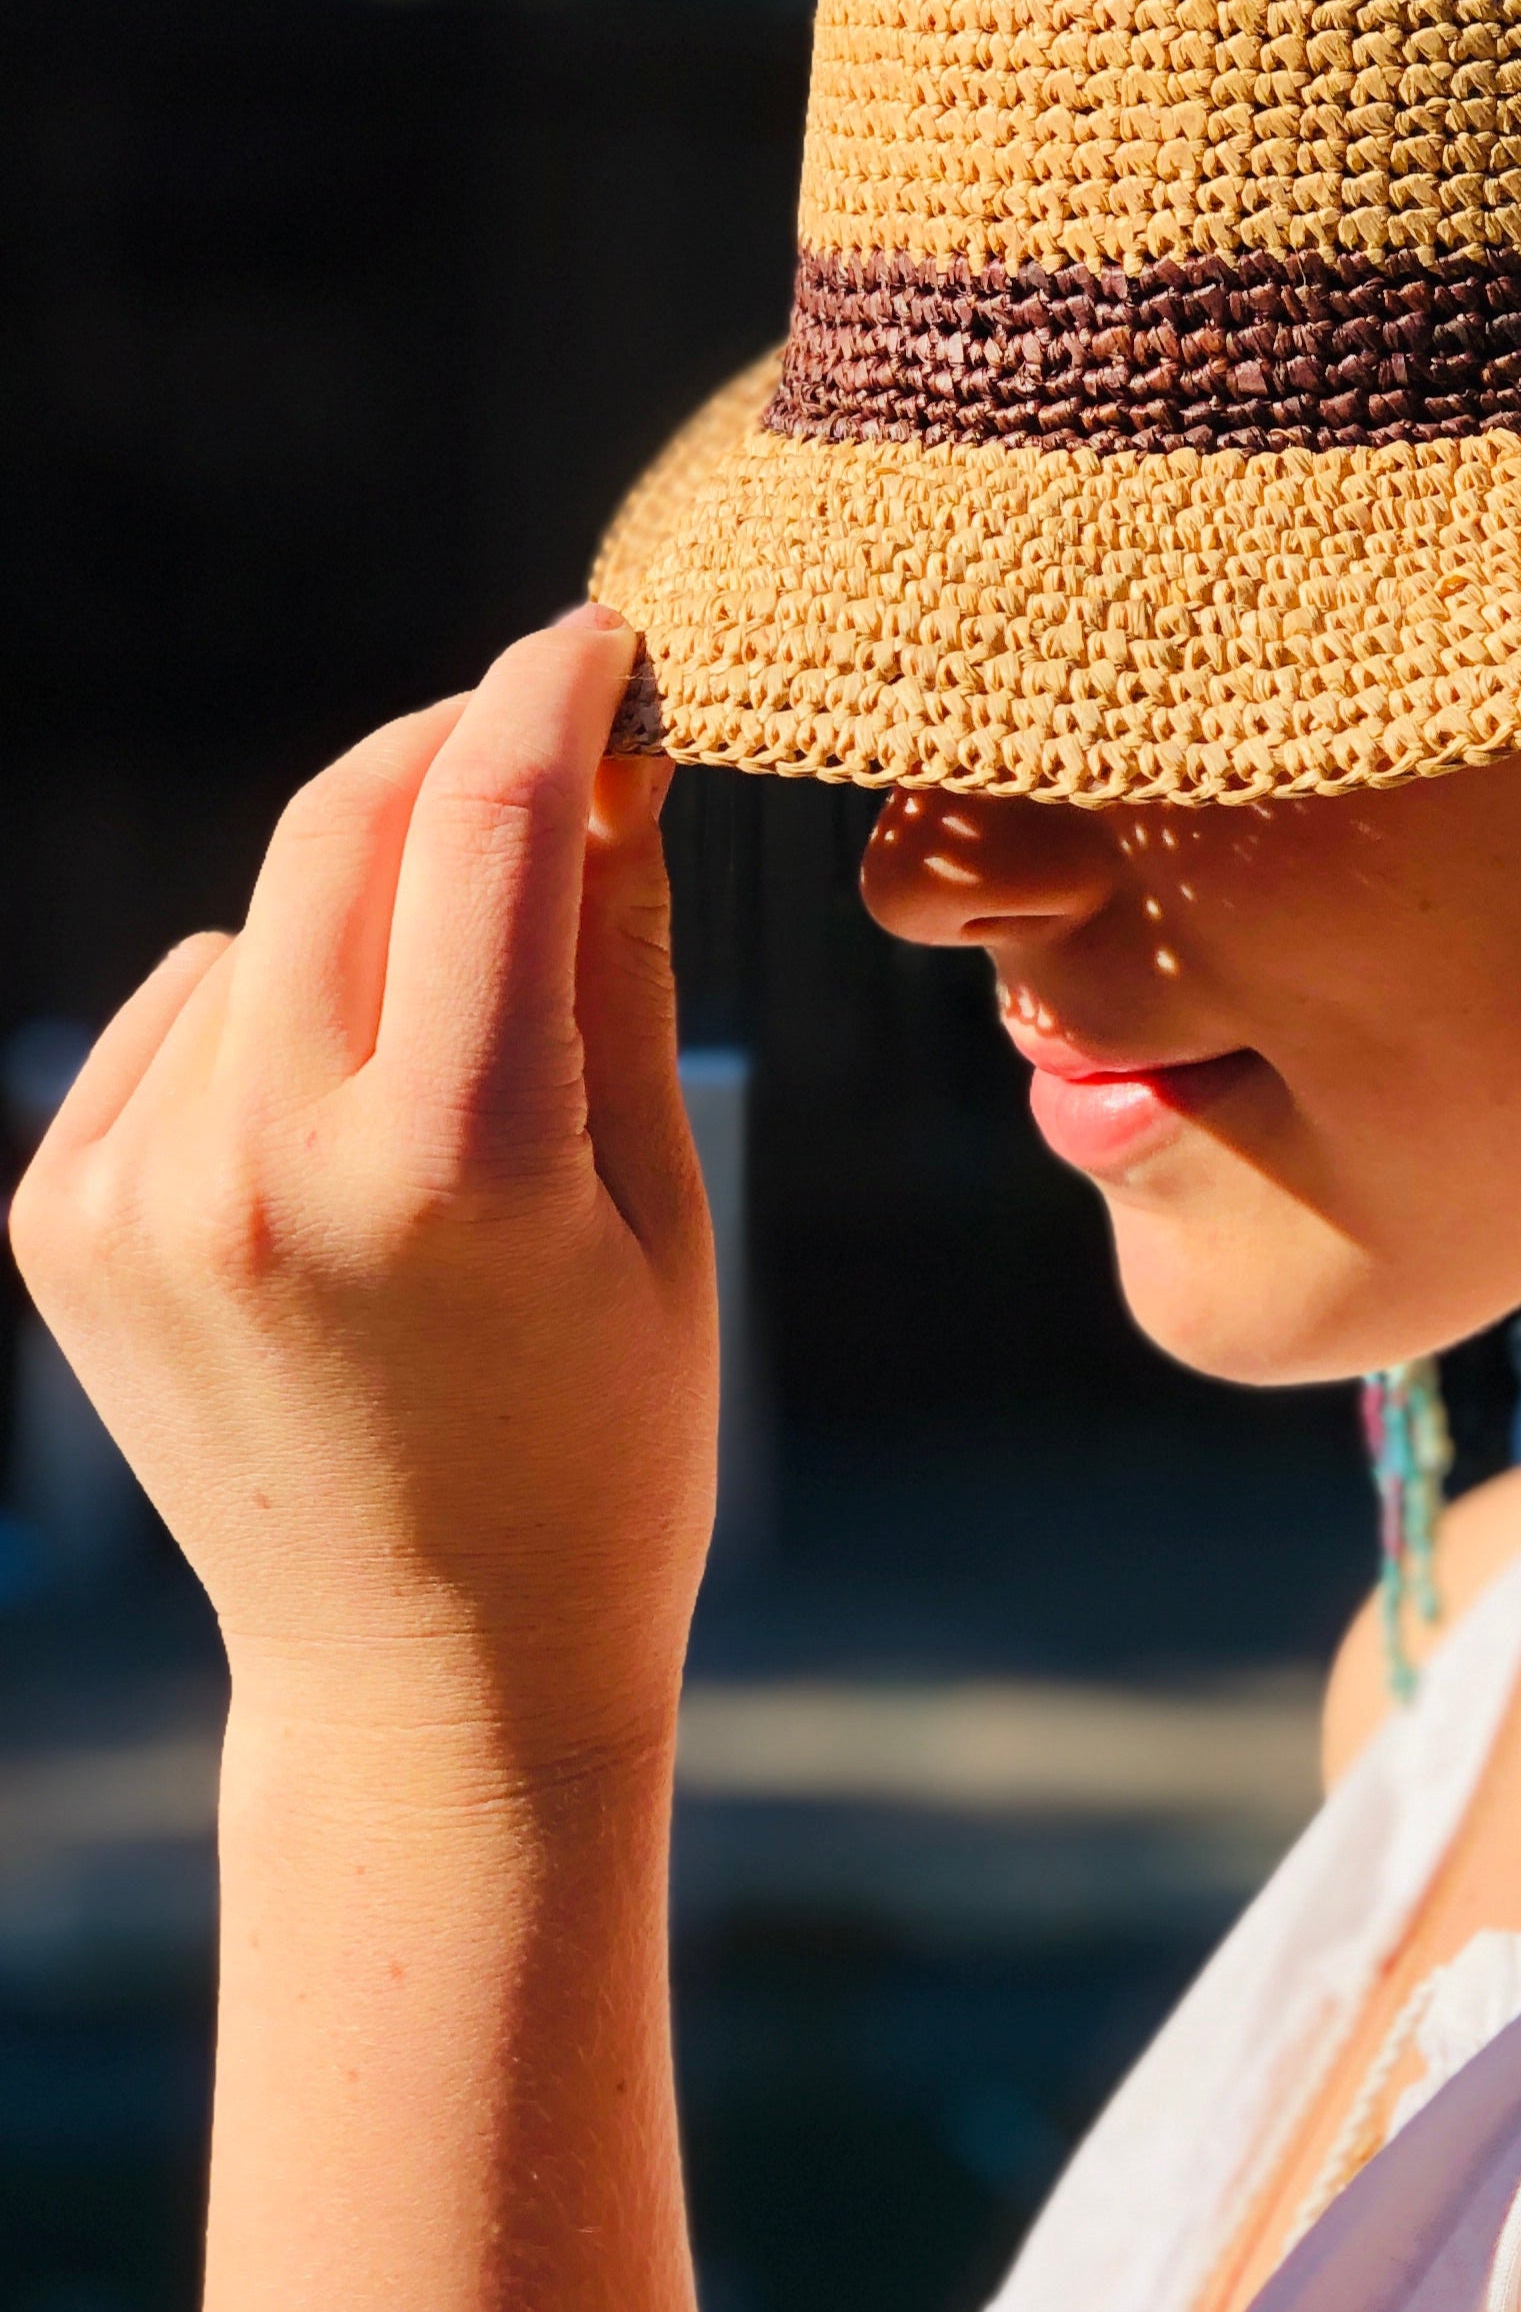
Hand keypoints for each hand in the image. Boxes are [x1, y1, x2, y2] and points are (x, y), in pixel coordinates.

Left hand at [8, 609, 715, 1762]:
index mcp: (457, 1164)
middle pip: (348, 821)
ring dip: (373, 907)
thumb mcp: (665, 1208)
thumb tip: (607, 762)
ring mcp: (140, 1193)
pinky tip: (342, 1133)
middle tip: (548, 747)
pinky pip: (183, 1011)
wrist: (427, 1672)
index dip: (552, 689)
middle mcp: (269, 1162)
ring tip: (459, 1052)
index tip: (604, 639)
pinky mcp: (64, 1218)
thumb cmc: (605, 1444)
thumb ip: (619, 963)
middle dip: (453, 746)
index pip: (488, 819)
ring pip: (268, 915)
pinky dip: (271, 1010)